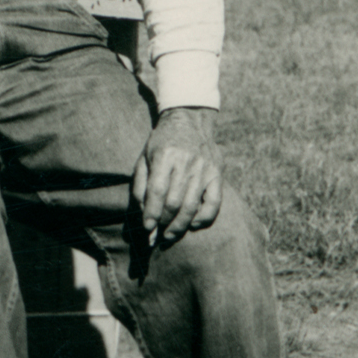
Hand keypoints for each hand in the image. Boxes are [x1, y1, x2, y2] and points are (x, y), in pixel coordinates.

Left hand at [131, 106, 222, 245]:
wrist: (189, 120)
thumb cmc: (162, 142)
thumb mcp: (144, 156)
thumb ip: (140, 184)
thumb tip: (141, 213)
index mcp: (165, 155)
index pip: (157, 191)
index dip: (151, 212)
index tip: (146, 228)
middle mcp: (186, 162)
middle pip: (174, 201)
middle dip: (163, 222)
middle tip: (156, 236)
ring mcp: (204, 169)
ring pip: (192, 206)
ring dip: (179, 226)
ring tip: (169, 235)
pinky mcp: (217, 175)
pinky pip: (214, 203)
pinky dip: (204, 218)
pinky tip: (192, 224)